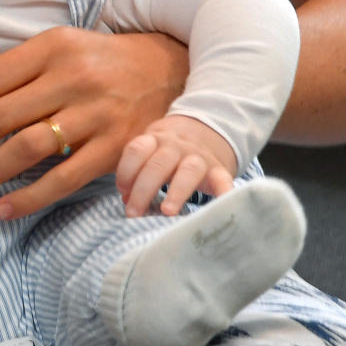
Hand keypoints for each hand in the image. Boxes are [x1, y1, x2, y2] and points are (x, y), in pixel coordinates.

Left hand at [0, 25, 188, 219]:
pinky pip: (65, 178)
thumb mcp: (60, 47)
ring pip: (26, 148)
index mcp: (51, 47)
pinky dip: (30, 197)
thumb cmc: (99, 61)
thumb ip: (17, 71)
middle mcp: (71, 78)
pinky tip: (3, 209)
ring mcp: (95, 115)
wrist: (170, 69)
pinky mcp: (116, 147)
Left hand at [116, 114, 236, 217]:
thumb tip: (127, 200)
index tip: (122, 191)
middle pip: (158, 164)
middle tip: (133, 213)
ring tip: (167, 212)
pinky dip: (223, 192)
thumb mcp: (152, 151)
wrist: (205, 131)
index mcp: (155, 140)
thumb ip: (138, 172)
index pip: (138, 149)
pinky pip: (222, 180)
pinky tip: (221, 206)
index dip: (127, 170)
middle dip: (143, 189)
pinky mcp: (218, 170)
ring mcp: (199, 157)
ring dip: (176, 192)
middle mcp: (176, 146)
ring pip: (188, 171)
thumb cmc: (169, 151)